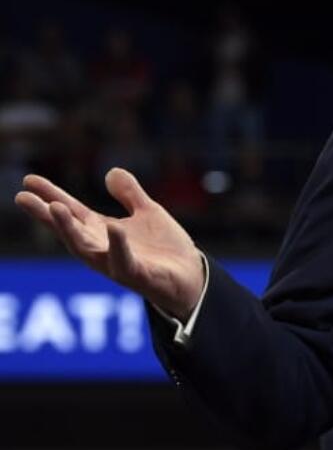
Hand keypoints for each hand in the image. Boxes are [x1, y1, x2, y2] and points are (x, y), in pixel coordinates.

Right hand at [14, 168, 204, 319]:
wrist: (192, 277)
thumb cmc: (165, 249)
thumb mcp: (148, 212)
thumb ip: (130, 194)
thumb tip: (111, 172)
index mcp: (102, 231)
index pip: (71, 211)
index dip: (51, 196)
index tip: (28, 181)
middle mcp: (102, 248)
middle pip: (69, 230)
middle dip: (47, 215)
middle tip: (23, 198)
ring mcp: (116, 264)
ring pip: (86, 249)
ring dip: (69, 229)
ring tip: (56, 207)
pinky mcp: (138, 276)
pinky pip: (124, 261)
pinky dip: (118, 245)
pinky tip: (114, 228)